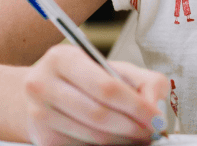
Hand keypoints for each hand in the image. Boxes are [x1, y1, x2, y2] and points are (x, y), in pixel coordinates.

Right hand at [23, 44, 168, 145]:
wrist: (44, 91)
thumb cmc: (87, 78)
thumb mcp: (116, 69)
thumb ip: (145, 82)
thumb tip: (156, 109)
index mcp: (63, 59)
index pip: (107, 87)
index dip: (137, 107)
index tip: (158, 118)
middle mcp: (42, 85)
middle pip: (99, 115)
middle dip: (133, 127)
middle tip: (153, 131)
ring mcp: (39, 114)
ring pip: (92, 136)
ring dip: (123, 140)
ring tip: (141, 136)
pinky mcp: (44, 139)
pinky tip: (119, 139)